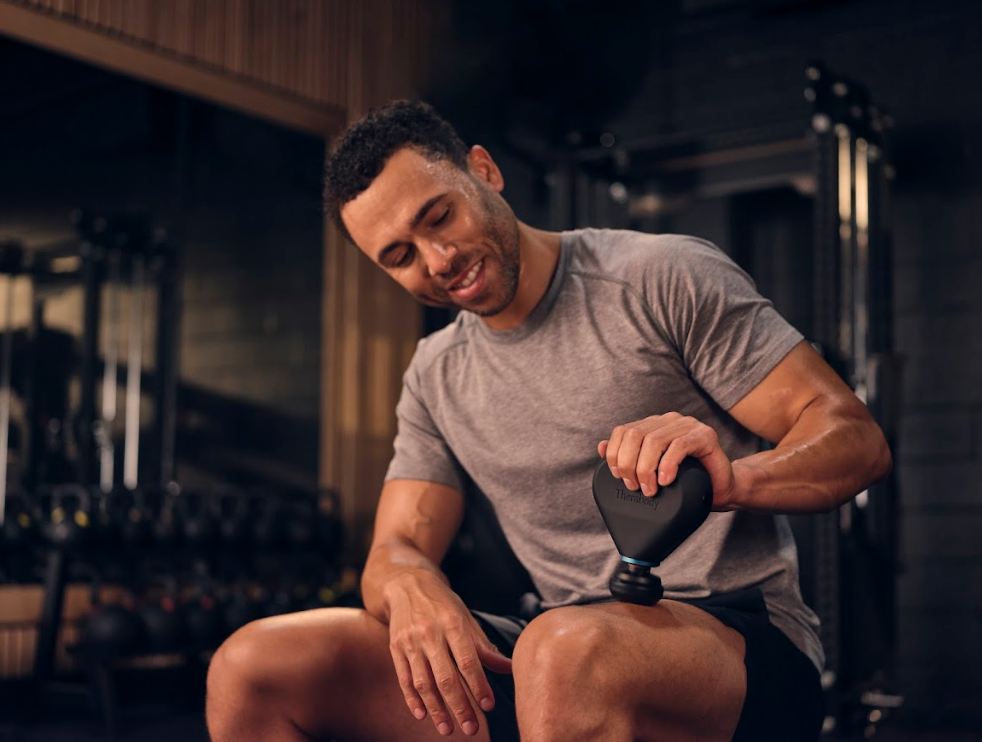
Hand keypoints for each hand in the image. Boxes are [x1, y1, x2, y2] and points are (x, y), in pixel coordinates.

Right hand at [385, 570, 512, 736]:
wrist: (407, 584)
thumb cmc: (443, 603)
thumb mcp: (466, 618)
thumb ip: (485, 646)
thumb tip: (510, 668)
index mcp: (452, 623)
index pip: (468, 661)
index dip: (478, 685)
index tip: (488, 706)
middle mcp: (430, 633)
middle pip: (446, 677)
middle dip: (460, 706)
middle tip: (471, 728)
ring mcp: (410, 642)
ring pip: (424, 682)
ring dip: (436, 709)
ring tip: (447, 729)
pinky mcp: (396, 648)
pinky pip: (404, 678)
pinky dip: (412, 699)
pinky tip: (422, 715)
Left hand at [598, 412, 736, 508]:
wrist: (722, 488)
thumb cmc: (687, 481)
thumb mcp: (652, 471)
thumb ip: (627, 457)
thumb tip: (600, 446)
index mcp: (653, 425)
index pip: (622, 431)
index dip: (614, 455)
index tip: (618, 478)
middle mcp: (668, 421)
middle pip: (634, 435)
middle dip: (628, 465)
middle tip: (635, 487)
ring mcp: (687, 425)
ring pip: (653, 440)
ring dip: (646, 468)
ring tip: (650, 489)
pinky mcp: (704, 435)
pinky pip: (679, 445)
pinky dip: (667, 465)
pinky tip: (666, 481)